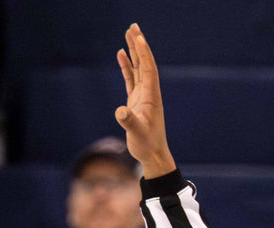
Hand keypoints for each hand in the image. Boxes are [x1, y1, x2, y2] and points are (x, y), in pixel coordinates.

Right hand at [116, 23, 176, 177]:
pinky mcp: (136, 102)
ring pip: (138, 69)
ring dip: (134, 52)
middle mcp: (149, 94)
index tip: (139, 36)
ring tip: (128, 33)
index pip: (148, 70)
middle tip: (133, 26)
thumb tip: (120, 112)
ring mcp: (143, 97)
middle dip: (139, 45)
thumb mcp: (138, 134)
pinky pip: (131, 79)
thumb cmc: (147, 145)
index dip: (144, 53)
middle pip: (144, 64)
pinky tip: (121, 54)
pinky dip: (127, 66)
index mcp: (152, 97)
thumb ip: (129, 122)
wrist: (153, 156)